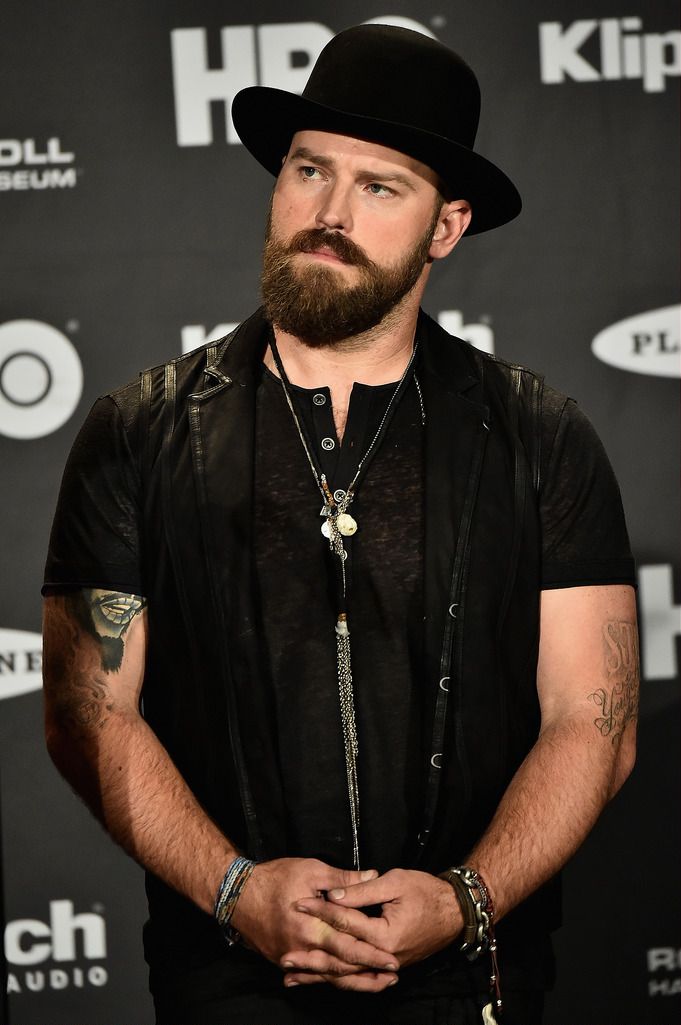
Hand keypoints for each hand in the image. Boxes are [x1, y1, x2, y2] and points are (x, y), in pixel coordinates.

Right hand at [230, 857, 398, 988]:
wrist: (237, 894)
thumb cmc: (274, 878)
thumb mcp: (311, 871)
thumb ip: (343, 880)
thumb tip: (372, 875)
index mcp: (312, 928)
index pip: (349, 947)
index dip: (372, 955)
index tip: (392, 960)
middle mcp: (303, 949)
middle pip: (341, 968)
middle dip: (369, 973)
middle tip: (392, 976)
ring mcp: (292, 957)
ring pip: (327, 976)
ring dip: (353, 981)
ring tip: (376, 983)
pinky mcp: (283, 960)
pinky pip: (311, 975)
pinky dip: (328, 980)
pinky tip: (343, 982)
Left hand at [282, 868, 462, 989]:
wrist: (456, 910)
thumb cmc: (427, 892)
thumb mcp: (395, 882)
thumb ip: (363, 890)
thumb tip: (334, 894)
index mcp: (384, 936)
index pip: (344, 923)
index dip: (319, 911)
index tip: (297, 904)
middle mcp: (384, 957)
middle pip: (341, 959)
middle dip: (311, 958)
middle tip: (284, 957)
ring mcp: (387, 965)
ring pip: (348, 974)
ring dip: (320, 975)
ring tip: (293, 976)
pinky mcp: (389, 965)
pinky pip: (360, 976)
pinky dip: (339, 978)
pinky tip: (322, 979)